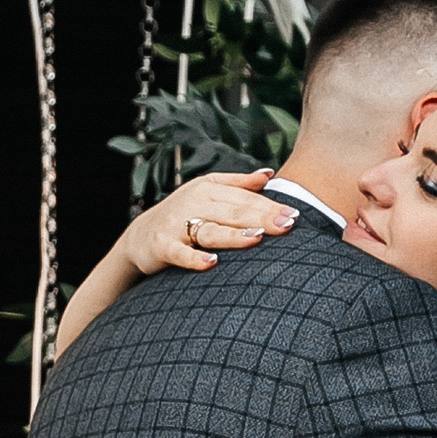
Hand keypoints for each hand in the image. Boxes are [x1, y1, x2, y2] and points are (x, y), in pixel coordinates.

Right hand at [128, 170, 294, 277]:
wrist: (140, 238)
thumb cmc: (182, 215)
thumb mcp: (207, 193)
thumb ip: (238, 184)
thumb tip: (269, 174)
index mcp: (208, 190)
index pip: (245, 198)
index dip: (270, 206)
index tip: (295, 214)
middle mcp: (193, 203)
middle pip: (233, 212)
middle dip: (262, 218)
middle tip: (288, 225)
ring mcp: (176, 225)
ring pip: (211, 230)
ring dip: (234, 235)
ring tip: (258, 237)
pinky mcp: (162, 246)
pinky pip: (179, 253)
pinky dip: (194, 258)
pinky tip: (211, 263)